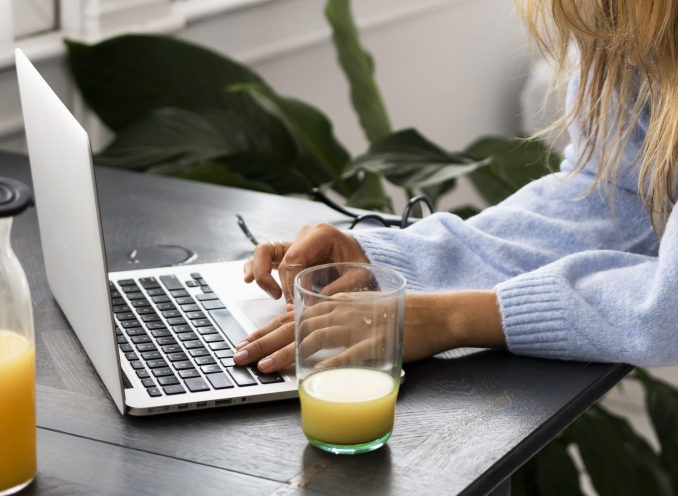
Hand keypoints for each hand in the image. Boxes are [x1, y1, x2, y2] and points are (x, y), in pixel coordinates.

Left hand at [231, 290, 504, 371]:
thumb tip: (309, 338)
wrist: (438, 313)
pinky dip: (330, 364)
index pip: (295, 315)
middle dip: (264, 340)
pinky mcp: (380, 340)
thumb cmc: (400, 316)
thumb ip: (338, 321)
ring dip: (288, 352)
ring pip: (317, 337)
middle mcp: (345, 310)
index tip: (245, 341)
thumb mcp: (363, 312)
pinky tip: (313, 374)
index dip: (267, 328)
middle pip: (296, 324)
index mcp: (339, 303)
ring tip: (265, 366)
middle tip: (239, 355)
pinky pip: (351, 354)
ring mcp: (362, 325)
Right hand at [242, 222, 368, 303]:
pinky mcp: (287, 252)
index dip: (290, 283)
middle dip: (277, 282)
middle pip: (277, 255)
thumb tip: (312, 307)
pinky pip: (265, 257)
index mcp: (321, 234)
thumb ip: (338, 290)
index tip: (296, 303)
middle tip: (285, 301)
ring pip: (264, 251)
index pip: (294, 258)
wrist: (362, 258)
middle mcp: (304, 235)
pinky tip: (247, 280)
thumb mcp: (358, 279)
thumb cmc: (361, 265)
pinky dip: (253, 267)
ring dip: (260, 272)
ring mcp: (294, 242)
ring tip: (271, 293)